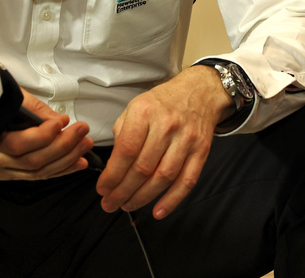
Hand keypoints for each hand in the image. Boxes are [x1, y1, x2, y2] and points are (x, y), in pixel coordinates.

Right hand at [0, 90, 95, 179]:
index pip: (19, 143)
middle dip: (63, 146)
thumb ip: (30, 109)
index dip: (44, 134)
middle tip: (82, 131)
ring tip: (85, 146)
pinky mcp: (6, 174)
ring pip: (37, 171)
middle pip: (33, 160)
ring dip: (65, 160)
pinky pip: (35, 175)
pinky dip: (58, 170)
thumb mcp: (0, 97)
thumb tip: (58, 119)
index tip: (63, 120)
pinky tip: (76, 163)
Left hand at [96, 65, 231, 218]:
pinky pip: (187, 181)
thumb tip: (113, 166)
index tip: (103, 189)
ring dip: (143, 198)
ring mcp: (186, 139)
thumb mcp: (136, 106)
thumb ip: (123, 134)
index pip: (126, 150)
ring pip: (163, 177)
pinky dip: (172, 200)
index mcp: (145, 112)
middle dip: (122, 191)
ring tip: (128, 205)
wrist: (199, 92)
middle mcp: (167, 125)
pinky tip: (158, 211)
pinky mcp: (201, 151)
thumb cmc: (164, 102)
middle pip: (143, 168)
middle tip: (110, 203)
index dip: (112, 175)